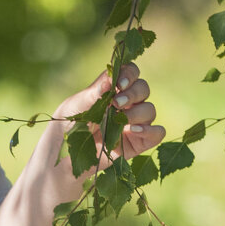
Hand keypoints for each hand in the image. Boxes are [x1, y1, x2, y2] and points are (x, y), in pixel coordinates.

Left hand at [53, 62, 164, 176]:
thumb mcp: (78, 105)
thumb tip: (110, 80)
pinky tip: (133, 130)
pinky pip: (158, 133)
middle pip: (143, 89)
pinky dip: (151, 130)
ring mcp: (135, 122)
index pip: (131, 72)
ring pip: (150, 109)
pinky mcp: (140, 142)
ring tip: (121, 119)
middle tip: (116, 103)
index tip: (118, 84)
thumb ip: (95, 92)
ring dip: (137, 112)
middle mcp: (128, 103)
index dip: (129, 74)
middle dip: (132, 93)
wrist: (66, 153)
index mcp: (114, 89)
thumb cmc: (71, 124)